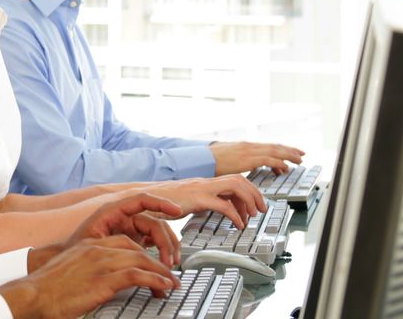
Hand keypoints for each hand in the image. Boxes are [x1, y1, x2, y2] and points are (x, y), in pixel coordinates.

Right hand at [0, 236, 178, 318]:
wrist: (34, 295)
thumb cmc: (48, 289)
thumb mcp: (71, 271)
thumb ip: (89, 270)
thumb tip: (104, 282)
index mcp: (88, 245)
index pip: (125, 242)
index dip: (143, 253)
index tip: (153, 265)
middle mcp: (96, 249)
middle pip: (136, 249)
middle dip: (156, 262)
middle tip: (168, 276)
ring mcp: (100, 263)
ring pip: (141, 260)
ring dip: (161, 273)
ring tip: (171, 284)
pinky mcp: (103, 279)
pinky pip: (137, 275)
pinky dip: (154, 280)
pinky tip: (163, 286)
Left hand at [68, 193, 182, 266]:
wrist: (69, 262)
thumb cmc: (75, 250)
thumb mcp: (90, 244)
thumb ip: (112, 243)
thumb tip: (136, 250)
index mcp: (113, 212)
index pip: (142, 200)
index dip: (160, 203)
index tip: (176, 210)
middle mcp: (124, 218)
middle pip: (154, 223)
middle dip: (166, 241)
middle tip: (169, 263)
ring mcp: (131, 229)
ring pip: (157, 234)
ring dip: (168, 247)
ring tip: (170, 265)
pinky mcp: (134, 241)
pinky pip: (154, 242)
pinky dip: (162, 252)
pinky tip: (165, 264)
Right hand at [141, 175, 266, 228]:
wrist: (140, 198)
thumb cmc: (159, 203)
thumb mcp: (185, 201)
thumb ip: (199, 203)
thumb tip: (211, 209)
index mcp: (202, 183)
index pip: (232, 180)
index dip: (247, 192)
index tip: (252, 207)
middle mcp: (203, 182)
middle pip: (238, 178)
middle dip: (255, 193)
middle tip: (261, 209)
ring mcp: (200, 188)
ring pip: (235, 185)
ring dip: (249, 200)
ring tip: (253, 216)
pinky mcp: (196, 199)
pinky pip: (223, 205)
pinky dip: (235, 215)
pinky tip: (238, 225)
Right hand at [210, 141, 305, 175]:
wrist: (200, 160)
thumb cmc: (210, 162)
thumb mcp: (227, 160)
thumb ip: (238, 162)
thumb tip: (242, 167)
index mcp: (245, 146)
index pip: (268, 146)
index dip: (282, 149)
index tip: (291, 153)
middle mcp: (248, 146)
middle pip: (274, 147)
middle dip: (290, 151)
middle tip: (302, 155)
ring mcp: (248, 151)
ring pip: (274, 151)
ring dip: (288, 156)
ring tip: (298, 161)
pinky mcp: (247, 159)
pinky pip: (268, 160)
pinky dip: (278, 164)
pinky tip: (284, 168)